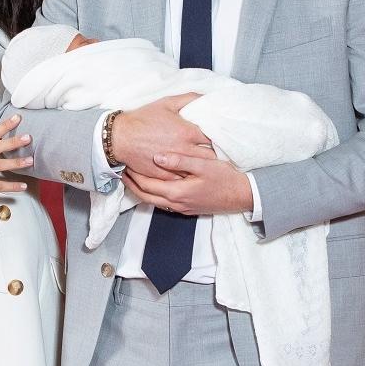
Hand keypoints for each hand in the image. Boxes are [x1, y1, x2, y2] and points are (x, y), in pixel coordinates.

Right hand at [111, 93, 213, 180]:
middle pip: (210, 156)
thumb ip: (189, 98)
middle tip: (217, 152)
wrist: (120, 137)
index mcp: (187, 132)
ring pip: (197, 169)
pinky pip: (183, 179)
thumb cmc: (143, 119)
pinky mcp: (165, 175)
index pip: (214, 138)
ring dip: (202, 166)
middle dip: (214, 154)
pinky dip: (187, 175)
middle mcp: (184, 150)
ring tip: (207, 164)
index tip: (221, 138)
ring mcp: (174, 164)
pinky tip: (190, 172)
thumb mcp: (166, 103)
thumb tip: (206, 97)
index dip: (219, 138)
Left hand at [123, 153, 252, 214]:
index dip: (133, 175)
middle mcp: (176, 203)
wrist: (242, 196)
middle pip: (145, 196)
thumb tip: (157, 157)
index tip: (125, 162)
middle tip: (122, 170)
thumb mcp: (204, 165)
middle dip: (132, 184)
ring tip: (133, 176)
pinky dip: (153, 193)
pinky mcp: (187, 208)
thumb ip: (180, 161)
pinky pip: (163, 202)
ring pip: (153, 201)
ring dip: (141, 190)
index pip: (146, 185)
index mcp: (177, 192)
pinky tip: (153, 184)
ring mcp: (181, 208)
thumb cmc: (225, 178)